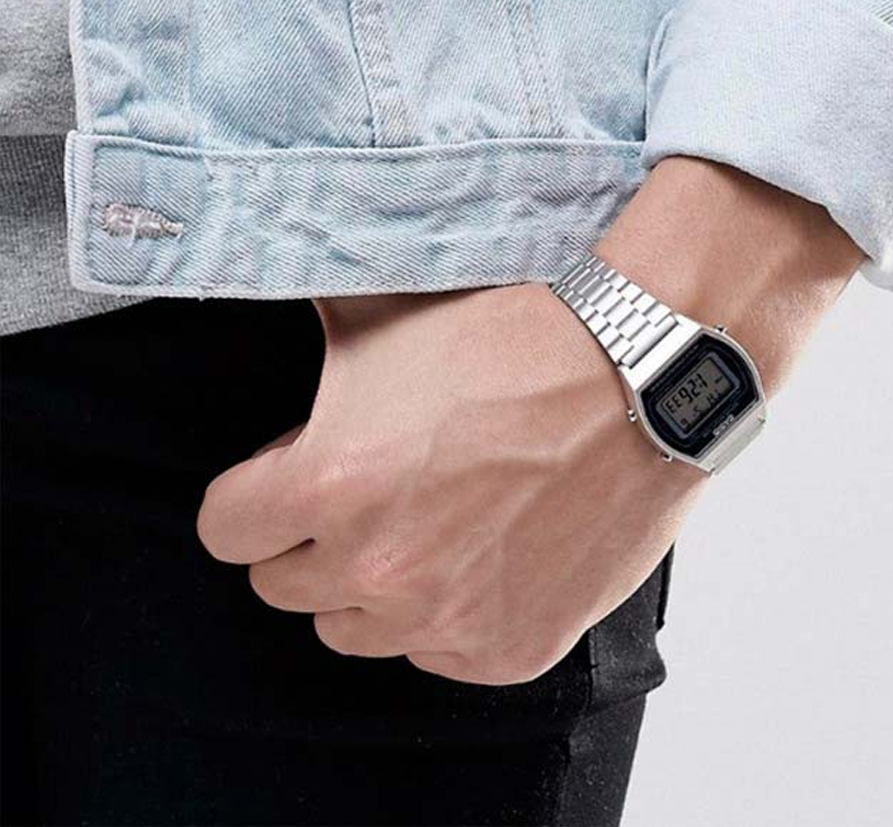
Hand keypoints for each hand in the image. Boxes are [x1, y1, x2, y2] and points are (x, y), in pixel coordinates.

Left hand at [196, 158, 861, 684]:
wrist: (638, 374)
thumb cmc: (514, 336)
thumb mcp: (386, 317)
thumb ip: (309, 335)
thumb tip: (257, 273)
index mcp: (326, 484)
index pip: (225, 530)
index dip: (254, 496)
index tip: (287, 478)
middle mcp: (376, 566)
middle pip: (285, 585)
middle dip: (315, 537)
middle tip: (378, 488)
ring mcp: (445, 618)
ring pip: (358, 627)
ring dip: (377, 583)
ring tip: (436, 519)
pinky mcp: (508, 650)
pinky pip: (439, 649)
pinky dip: (450, 612)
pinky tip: (490, 552)